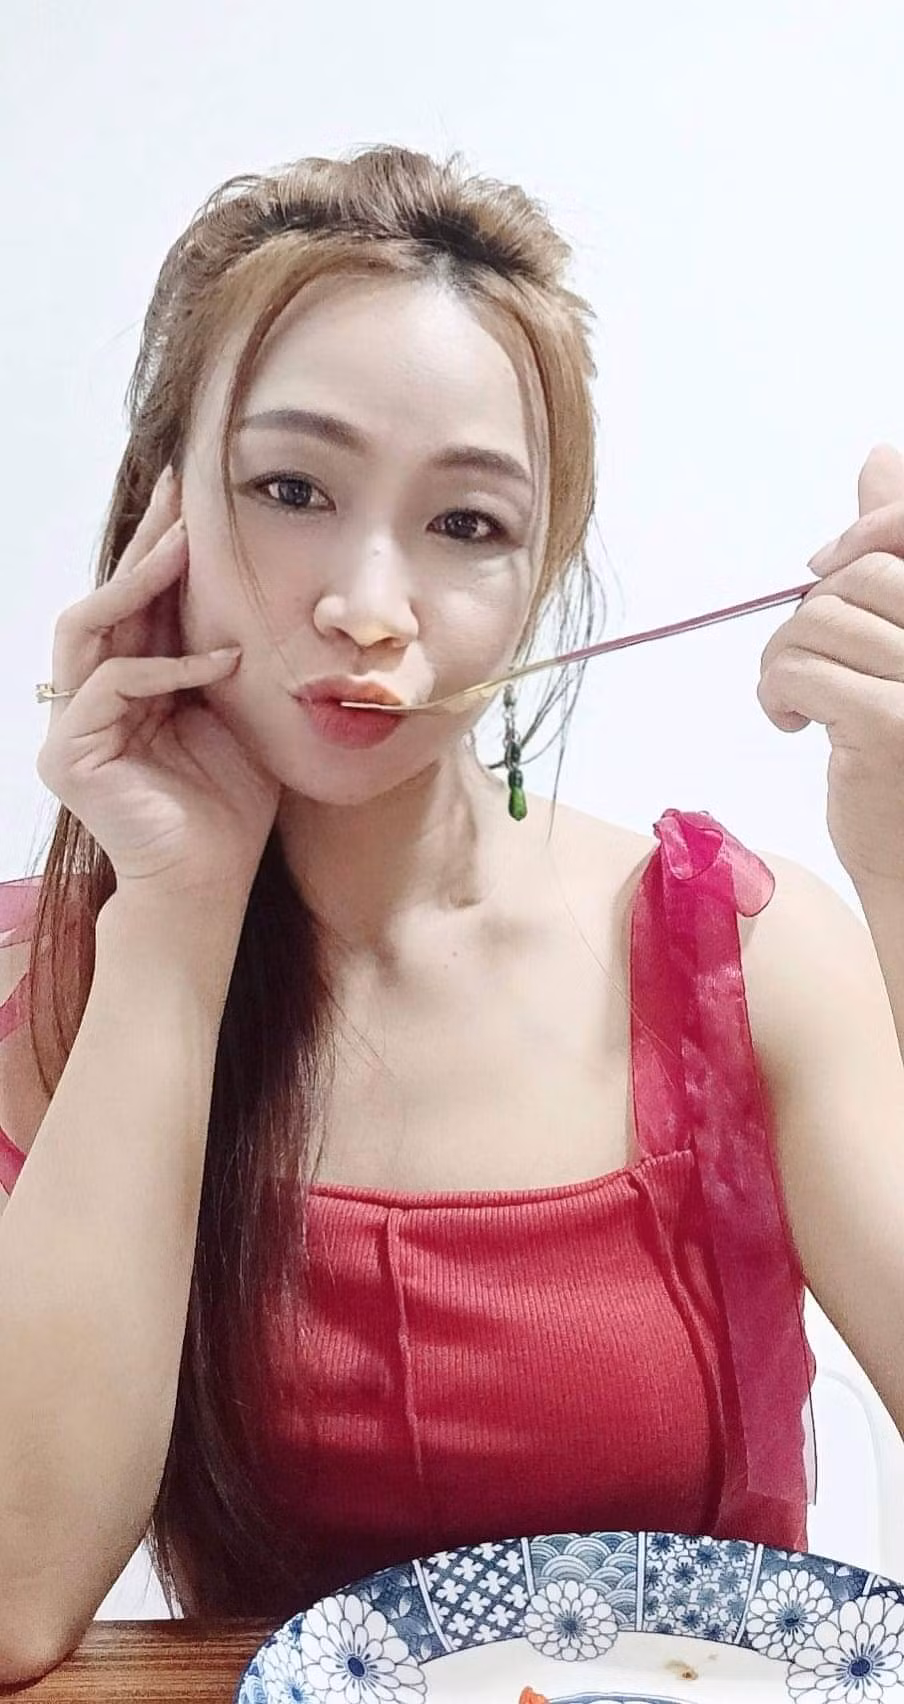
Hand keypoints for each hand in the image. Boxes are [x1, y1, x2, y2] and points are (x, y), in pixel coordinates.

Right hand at [36, 467, 281, 903]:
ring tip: (185, 548)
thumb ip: (226, 658)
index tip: (194, 496)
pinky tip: (215, 661)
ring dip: (138, 584)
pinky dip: (162, 667)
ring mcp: (70, 726)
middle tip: (180, 493)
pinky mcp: (66, 755)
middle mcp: (90, 699)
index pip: (137, 605)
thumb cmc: (232, 806)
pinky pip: (108, 686)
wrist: (212, 883)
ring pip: (87, 628)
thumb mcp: (238, 713)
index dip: (162, 550)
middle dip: (144, 545)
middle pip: (105, 602)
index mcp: (131, 686)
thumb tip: (252, 589)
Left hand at [757, 443, 903, 888]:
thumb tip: (878, 461)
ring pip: (820, 618)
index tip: (827, 561)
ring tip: (800, 701)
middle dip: (814, 612)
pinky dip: (776, 691)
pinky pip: (798, 667)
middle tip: (813, 668)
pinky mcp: (890, 726)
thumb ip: (901, 555)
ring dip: (786, 657)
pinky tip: (794, 724)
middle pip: (861, 573)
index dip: (869, 527)